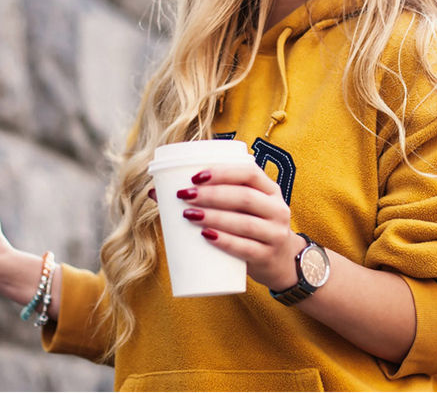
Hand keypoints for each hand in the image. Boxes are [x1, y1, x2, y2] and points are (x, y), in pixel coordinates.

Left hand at [152, 162, 302, 289]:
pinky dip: (226, 241)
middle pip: (245, 197)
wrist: (281, 263)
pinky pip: (246, 248)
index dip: (223, 172)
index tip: (195, 176)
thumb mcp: (242, 210)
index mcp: (270, 191)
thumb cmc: (251, 229)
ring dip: (215, 217)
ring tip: (189, 215)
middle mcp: (277, 209)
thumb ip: (211, 199)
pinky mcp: (267, 256)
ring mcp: (275, 234)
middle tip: (184, 196)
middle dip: (212, 194)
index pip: (250, 173)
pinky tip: (208, 236)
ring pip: (245, 222)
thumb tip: (155, 192)